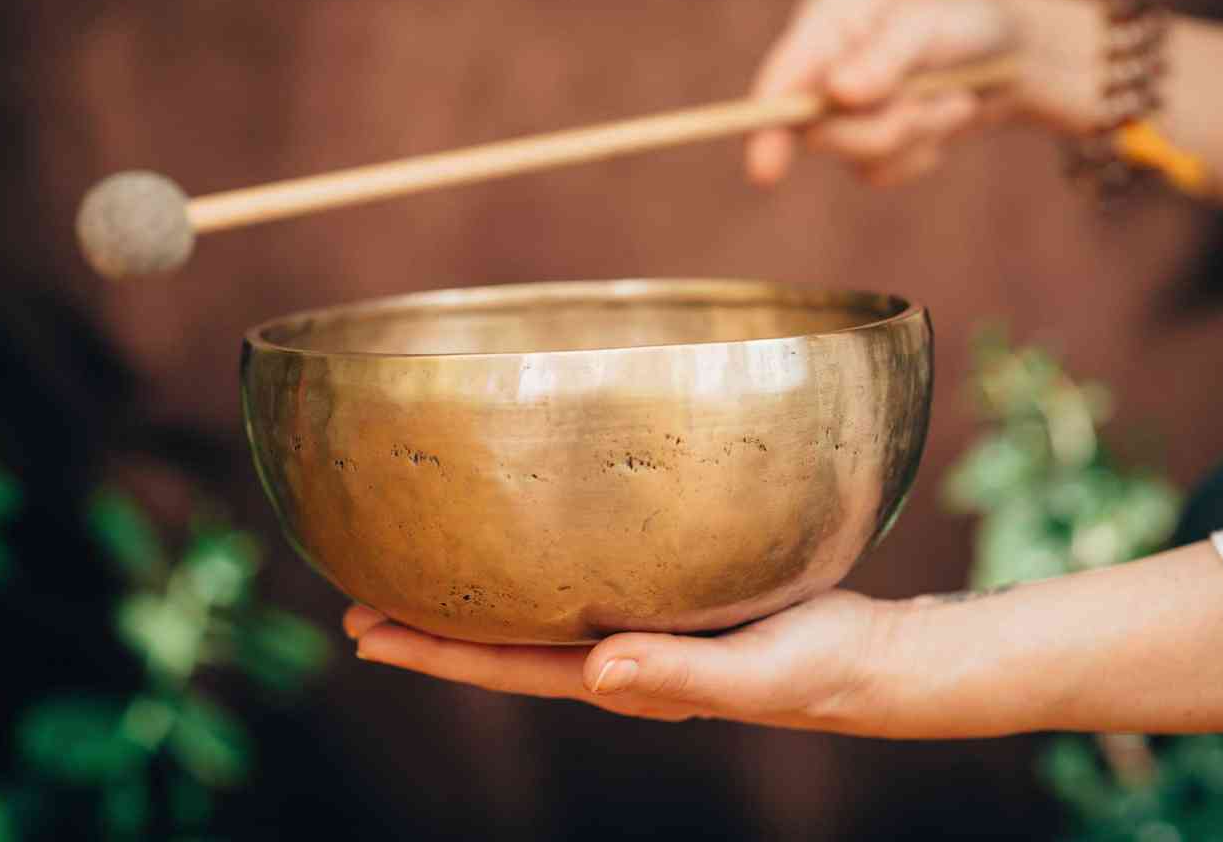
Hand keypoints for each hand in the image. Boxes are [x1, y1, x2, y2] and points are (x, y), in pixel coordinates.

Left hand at [344, 590, 904, 731]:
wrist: (869, 660)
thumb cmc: (820, 669)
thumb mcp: (756, 673)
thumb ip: (679, 676)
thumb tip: (592, 674)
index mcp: (622, 678)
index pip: (504, 667)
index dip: (432, 650)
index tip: (363, 632)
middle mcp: (615, 654)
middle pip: (500, 642)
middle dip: (427, 625)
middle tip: (353, 603)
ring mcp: (637, 627)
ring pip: (532, 613)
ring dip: (470, 598)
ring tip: (414, 573)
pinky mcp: (664, 595)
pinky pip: (578, 583)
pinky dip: (532, 568)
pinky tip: (523, 544)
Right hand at [744, 0, 1099, 185]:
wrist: (1012, 53)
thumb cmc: (964, 21)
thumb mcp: (928, 25)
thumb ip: (884, 57)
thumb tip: (840, 94)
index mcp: (824, 24)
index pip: (781, 80)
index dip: (767, 125)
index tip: (766, 170)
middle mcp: (823, 67)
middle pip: (819, 130)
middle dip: (883, 127)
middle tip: (930, 106)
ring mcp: (842, 108)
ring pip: (855, 155)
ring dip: (915, 134)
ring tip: (955, 101)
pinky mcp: (866, 140)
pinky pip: (880, 172)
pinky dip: (920, 152)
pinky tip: (944, 117)